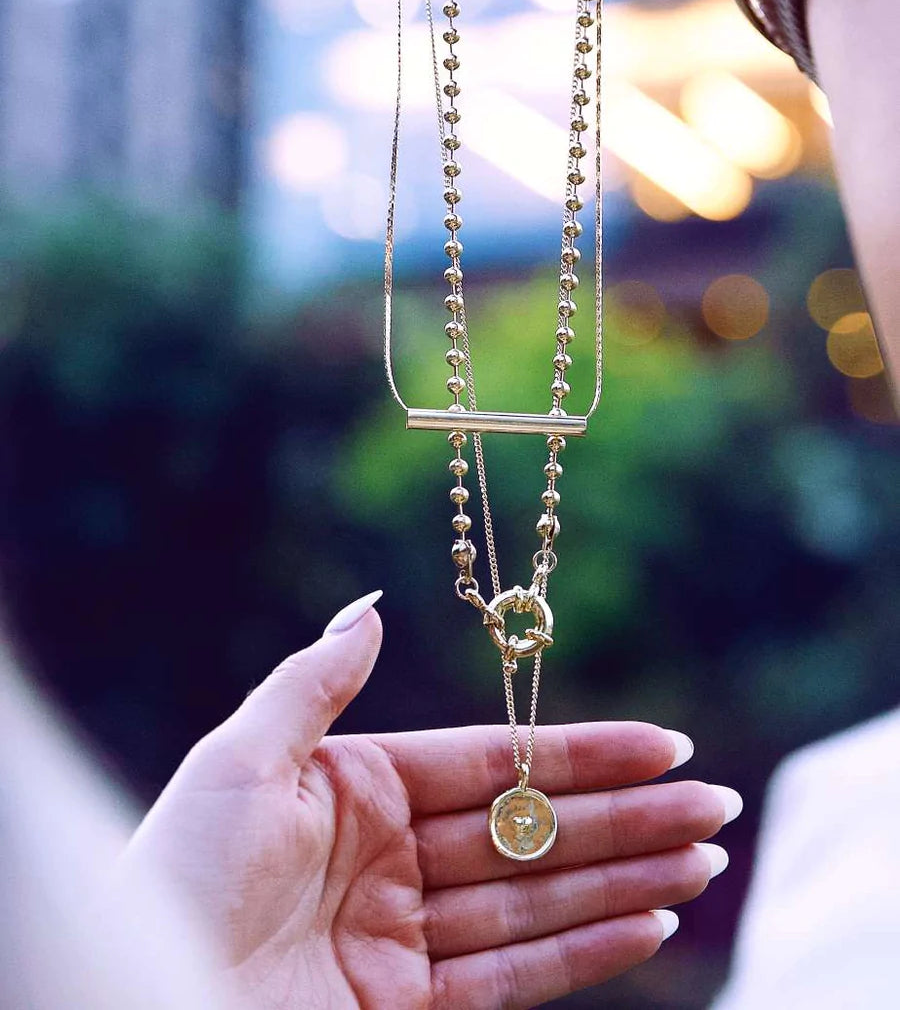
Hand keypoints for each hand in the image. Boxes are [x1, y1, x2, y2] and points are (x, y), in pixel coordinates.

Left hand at [127, 592, 738, 1008]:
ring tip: (704, 862)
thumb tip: (373, 605)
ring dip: (626, 883)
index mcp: (360, 788)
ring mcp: (404, 939)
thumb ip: (316, 683)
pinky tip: (650, 926)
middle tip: (714, 806)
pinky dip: (585, 952)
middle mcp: (392, 859)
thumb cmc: (176, 869)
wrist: (132, 990)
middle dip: (627, 821)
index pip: (494, 763)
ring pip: (538, 900)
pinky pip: (513, 975)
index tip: (661, 744)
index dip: (581, 755)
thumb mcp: (242, 757)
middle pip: (531, 832)